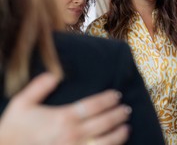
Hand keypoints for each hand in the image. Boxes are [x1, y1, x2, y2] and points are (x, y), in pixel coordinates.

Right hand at [0, 73, 130, 144]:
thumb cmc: (14, 131)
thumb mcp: (21, 104)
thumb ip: (39, 87)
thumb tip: (55, 74)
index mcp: (64, 117)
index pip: (94, 105)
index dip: (108, 99)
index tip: (117, 95)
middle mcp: (74, 134)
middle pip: (105, 122)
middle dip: (118, 114)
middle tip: (126, 109)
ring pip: (106, 142)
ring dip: (119, 134)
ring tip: (127, 128)